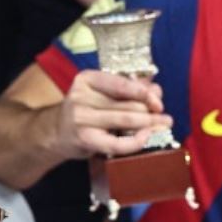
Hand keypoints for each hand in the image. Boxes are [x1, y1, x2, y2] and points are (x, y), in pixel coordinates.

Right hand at [57, 69, 171, 158]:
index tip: (157, 100)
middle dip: (150, 111)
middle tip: (166, 118)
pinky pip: (116, 143)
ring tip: (163, 126)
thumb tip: (155, 90)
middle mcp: (82, 96)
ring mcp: (82, 118)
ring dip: (148, 124)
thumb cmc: (84, 111)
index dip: (143, 92)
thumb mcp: (100, 94)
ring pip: (124, 120)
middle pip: (126, 103)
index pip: (121, 84)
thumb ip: (127, 89)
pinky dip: (134, 141)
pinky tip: (145, 137)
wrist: (55, 133)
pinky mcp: (85, 139)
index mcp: (87, 79)